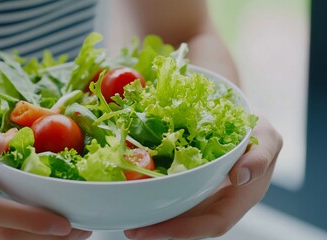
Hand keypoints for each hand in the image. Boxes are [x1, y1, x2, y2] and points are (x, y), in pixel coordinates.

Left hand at [124, 117, 282, 239]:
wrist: (244, 124)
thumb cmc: (257, 133)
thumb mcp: (267, 140)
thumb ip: (260, 158)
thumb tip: (241, 177)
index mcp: (239, 199)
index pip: (212, 224)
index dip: (184, 231)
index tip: (154, 231)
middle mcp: (217, 201)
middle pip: (189, 223)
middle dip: (161, 229)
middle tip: (132, 229)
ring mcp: (201, 193)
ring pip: (177, 209)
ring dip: (153, 215)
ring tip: (128, 216)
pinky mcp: (189, 181)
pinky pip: (171, 190)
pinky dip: (153, 192)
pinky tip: (134, 187)